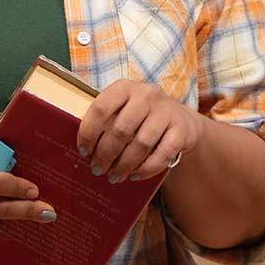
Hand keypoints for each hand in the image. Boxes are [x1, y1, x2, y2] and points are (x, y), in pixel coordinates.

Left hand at [76, 78, 206, 184]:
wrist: (182, 120)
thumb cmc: (141, 117)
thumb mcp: (123, 108)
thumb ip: (106, 120)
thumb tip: (83, 149)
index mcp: (125, 87)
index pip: (101, 108)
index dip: (88, 132)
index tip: (83, 151)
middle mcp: (146, 95)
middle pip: (120, 130)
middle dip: (105, 155)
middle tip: (97, 170)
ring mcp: (166, 111)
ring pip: (141, 144)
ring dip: (124, 165)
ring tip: (113, 177)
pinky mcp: (181, 130)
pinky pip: (162, 154)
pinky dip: (146, 169)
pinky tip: (135, 175)